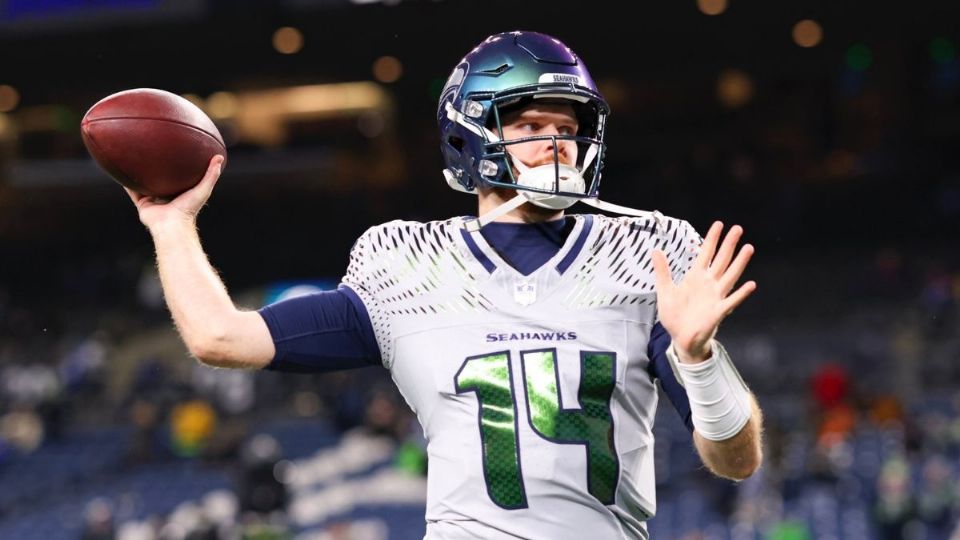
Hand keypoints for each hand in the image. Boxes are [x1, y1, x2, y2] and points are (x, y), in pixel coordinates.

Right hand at [125, 155, 224, 230]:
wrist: (172, 224)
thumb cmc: (189, 209)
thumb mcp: (204, 189)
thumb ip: (212, 174)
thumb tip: (220, 157)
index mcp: (180, 192)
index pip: (179, 176)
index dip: (178, 165)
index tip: (177, 152)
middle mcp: (166, 195)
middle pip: (160, 179)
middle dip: (157, 168)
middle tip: (154, 151)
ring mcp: (153, 199)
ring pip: (144, 184)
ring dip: (140, 174)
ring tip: (134, 158)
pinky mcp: (142, 204)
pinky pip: (132, 191)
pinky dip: (126, 182)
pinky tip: (120, 170)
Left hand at [652, 221, 756, 363]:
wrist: (680, 337)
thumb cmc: (675, 315)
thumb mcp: (665, 290)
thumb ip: (662, 271)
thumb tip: (655, 250)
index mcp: (695, 277)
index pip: (705, 253)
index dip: (712, 239)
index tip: (719, 224)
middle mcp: (708, 283)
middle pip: (721, 260)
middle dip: (729, 245)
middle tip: (738, 228)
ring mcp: (715, 296)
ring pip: (730, 276)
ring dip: (739, 263)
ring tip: (748, 248)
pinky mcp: (718, 311)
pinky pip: (732, 301)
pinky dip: (741, 293)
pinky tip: (750, 284)